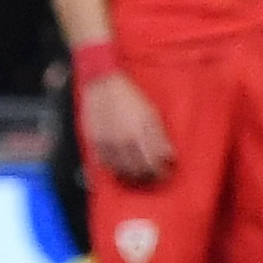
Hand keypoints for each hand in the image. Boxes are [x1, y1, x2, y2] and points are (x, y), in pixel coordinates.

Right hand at [79, 70, 172, 184]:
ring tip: (138, 174)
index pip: (153, 164)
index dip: (161, 172)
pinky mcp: (93, 141)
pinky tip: (120, 166)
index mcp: (139, 134)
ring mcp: (106, 143)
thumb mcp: (151, 115)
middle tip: (153, 176)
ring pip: (119, 170)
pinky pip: (103, 163)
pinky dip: (113, 168)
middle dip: (147, 176)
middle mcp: (122, 142)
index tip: (165, 173)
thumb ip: (159, 138)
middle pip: (137, 170)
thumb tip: (169, 157)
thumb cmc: (130, 98)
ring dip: (130, 175)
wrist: (103, 85)